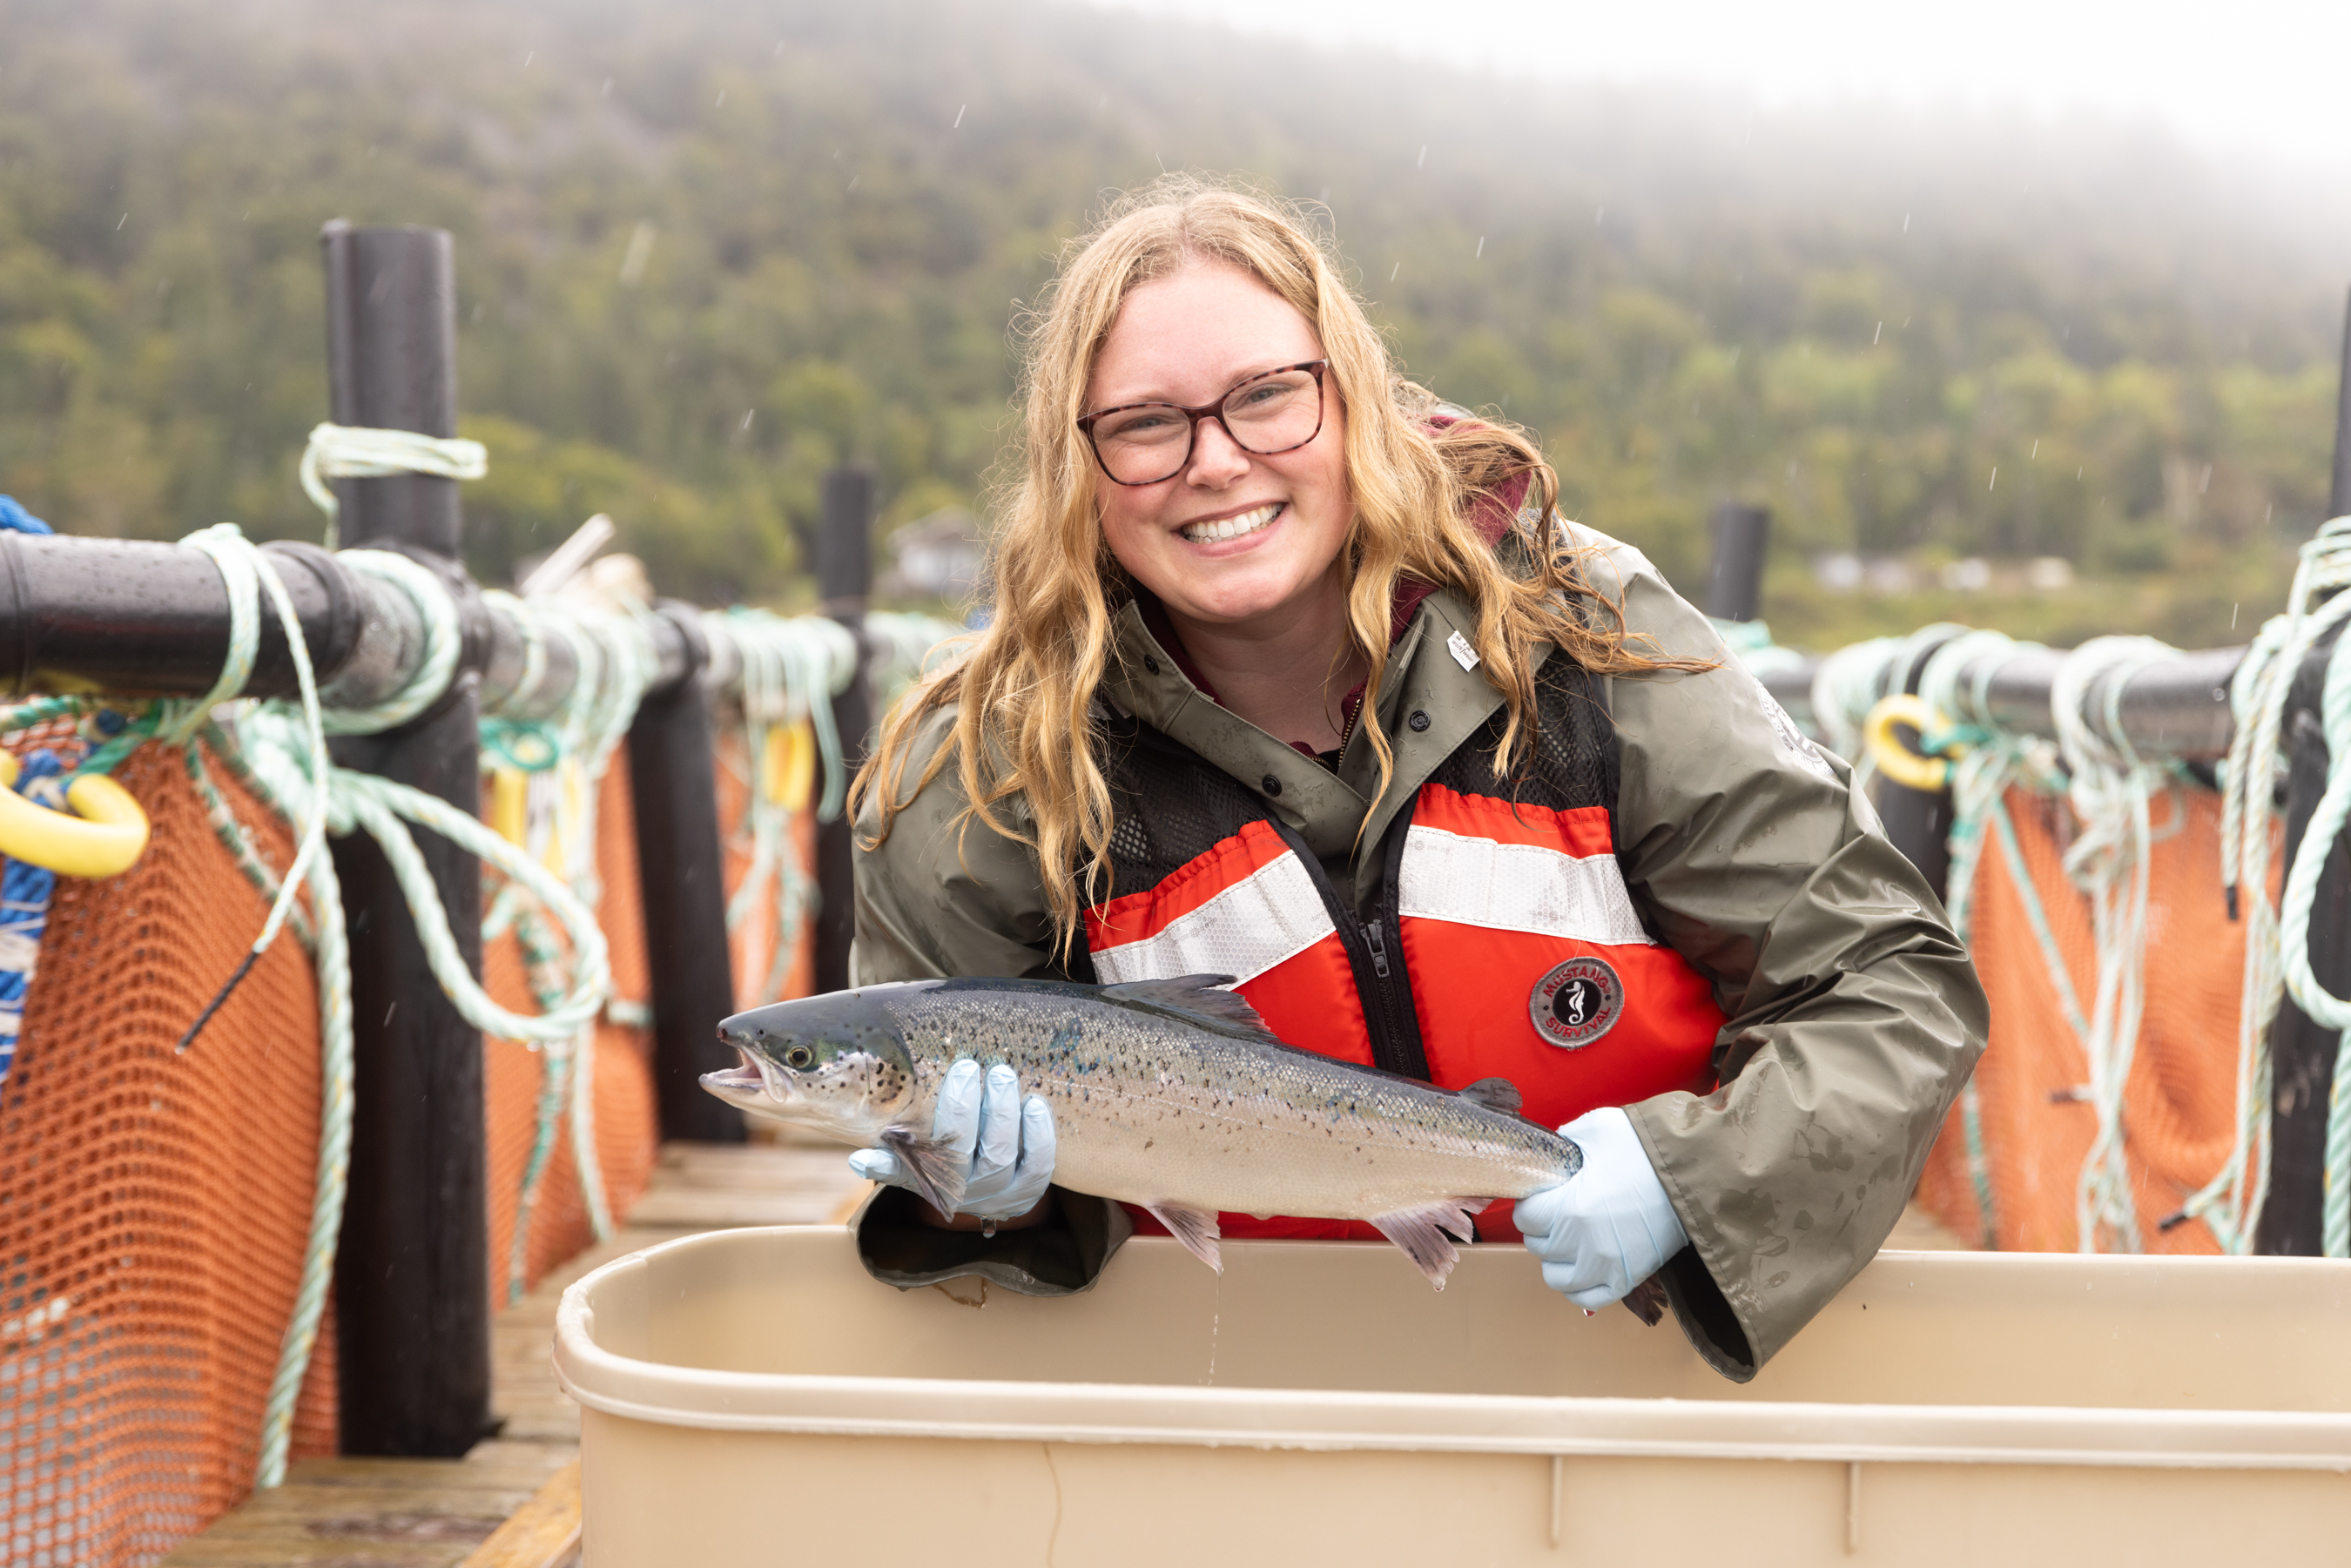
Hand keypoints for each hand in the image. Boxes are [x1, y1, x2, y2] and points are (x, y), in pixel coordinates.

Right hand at [848, 1059, 1055, 1222]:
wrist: (992, 1183)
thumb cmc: (949, 1152)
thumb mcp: (920, 1151)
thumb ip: (896, 1148)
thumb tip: (858, 1161)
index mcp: (924, 1179)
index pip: (900, 1172)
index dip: (882, 1166)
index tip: (862, 1157)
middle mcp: (959, 1192)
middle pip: (958, 1155)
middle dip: (962, 1108)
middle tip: (967, 1066)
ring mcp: (995, 1194)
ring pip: (999, 1157)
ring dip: (1002, 1113)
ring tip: (1002, 1075)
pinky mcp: (1028, 1192)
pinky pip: (1038, 1166)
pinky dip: (1039, 1135)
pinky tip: (1035, 1104)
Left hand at [1514, 1106, 1687, 1308]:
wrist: (1692, 1171)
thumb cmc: (1644, 1148)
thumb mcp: (1595, 1129)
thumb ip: (1564, 1143)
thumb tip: (1552, 1155)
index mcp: (1568, 1208)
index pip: (1525, 1217)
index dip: (1532, 1202)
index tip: (1544, 1195)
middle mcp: (1582, 1244)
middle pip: (1538, 1245)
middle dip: (1544, 1226)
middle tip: (1559, 1211)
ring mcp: (1605, 1267)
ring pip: (1556, 1277)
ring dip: (1557, 1258)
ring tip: (1570, 1239)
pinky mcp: (1627, 1280)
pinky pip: (1586, 1298)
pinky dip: (1579, 1286)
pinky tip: (1583, 1266)